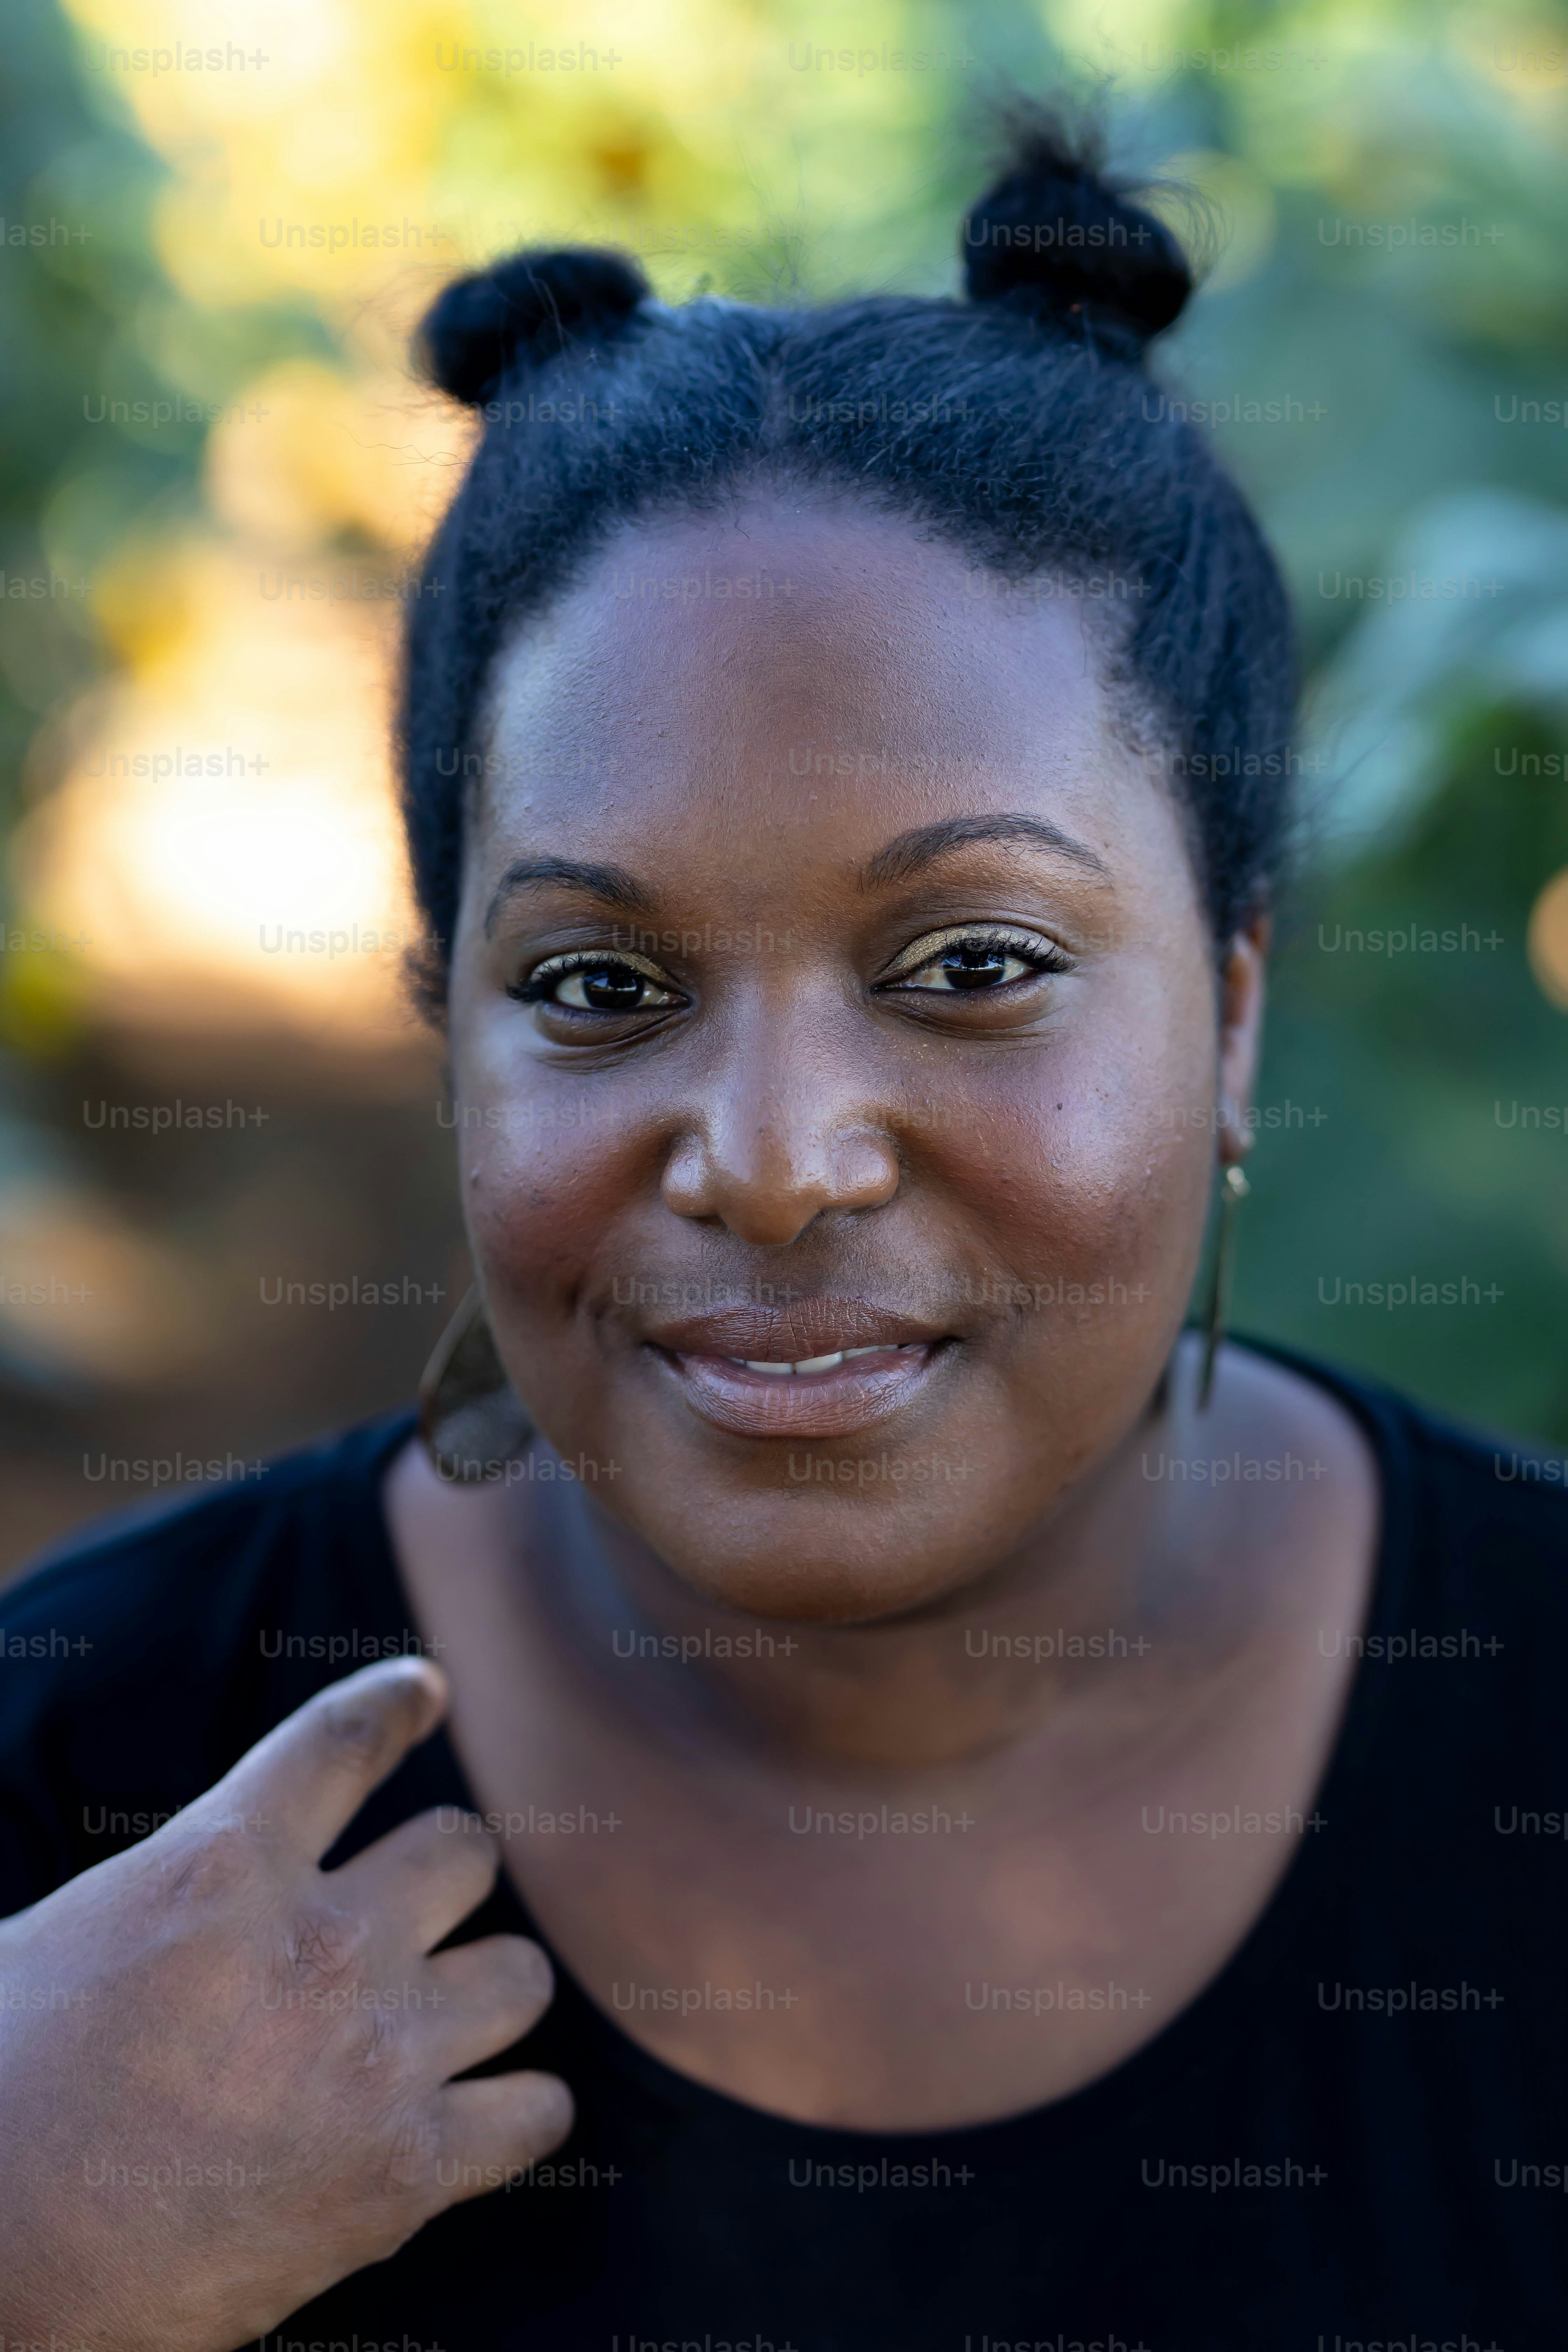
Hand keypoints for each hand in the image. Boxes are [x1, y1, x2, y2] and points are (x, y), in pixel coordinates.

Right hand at [0, 1656, 568, 2351]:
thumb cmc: (8, 2094)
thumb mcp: (73, 1933)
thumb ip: (177, 1883)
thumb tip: (223, 1867)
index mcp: (223, 1870)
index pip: (342, 1742)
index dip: (394, 1703)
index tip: (426, 1690)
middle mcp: (322, 1948)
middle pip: (462, 1851)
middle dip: (440, 1878)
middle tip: (411, 1918)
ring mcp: (377, 2059)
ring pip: (519, 1974)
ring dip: (485, 1989)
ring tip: (449, 2016)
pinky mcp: (405, 2173)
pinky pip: (533, 2113)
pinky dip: (518, 2110)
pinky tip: (488, 2111)